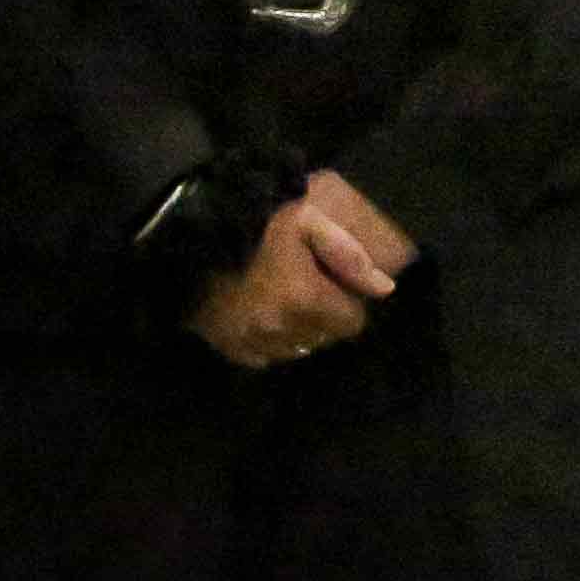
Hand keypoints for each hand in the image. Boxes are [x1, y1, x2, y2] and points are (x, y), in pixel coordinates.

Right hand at [186, 175, 403, 371]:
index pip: (351, 323)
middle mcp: (282, 329)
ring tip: (288, 301)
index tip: (336, 286)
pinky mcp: (231, 348)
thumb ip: (349, 255)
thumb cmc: (259, 225)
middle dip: (325, 317)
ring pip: (297, 350)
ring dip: (300, 331)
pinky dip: (271, 342)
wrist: (194, 238)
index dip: (349, 304)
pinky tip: (264, 314)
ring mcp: (253, 342)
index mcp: (305, 299)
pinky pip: (266, 357)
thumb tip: (384, 288)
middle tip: (311, 289)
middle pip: (324, 338)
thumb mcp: (309, 223)